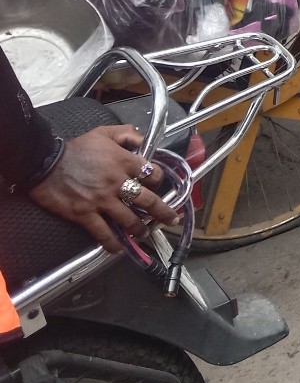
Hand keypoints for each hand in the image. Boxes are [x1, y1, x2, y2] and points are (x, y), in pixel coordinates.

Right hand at [28, 126, 177, 252]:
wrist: (45, 163)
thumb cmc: (76, 148)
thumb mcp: (104, 133)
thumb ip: (126, 133)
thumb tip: (142, 140)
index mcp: (124, 162)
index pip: (152, 174)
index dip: (157, 181)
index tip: (156, 186)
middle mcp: (118, 182)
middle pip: (147, 200)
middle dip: (162, 211)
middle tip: (171, 219)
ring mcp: (102, 200)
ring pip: (129, 219)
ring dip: (140, 229)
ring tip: (144, 233)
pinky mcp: (85, 214)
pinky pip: (103, 232)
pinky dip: (112, 243)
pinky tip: (118, 249)